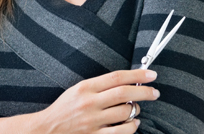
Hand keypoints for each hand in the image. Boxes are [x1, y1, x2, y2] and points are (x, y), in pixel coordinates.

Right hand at [31, 68, 159, 133]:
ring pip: (125, 112)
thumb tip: (126, 82)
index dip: (137, 74)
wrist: (48, 129)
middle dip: (144, 91)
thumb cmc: (64, 108)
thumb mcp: (78, 89)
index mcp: (86, 87)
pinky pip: (121, 131)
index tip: (150, 75)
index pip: (117, 77)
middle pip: (124, 93)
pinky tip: (132, 123)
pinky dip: (132, 126)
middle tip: (155, 92)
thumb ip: (100, 86)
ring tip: (135, 108)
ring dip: (136, 109)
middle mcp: (90, 103)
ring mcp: (93, 121)